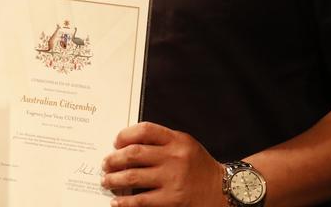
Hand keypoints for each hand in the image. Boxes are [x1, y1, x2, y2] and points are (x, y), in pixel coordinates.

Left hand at [101, 122, 226, 206]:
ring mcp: (174, 179)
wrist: (225, 190)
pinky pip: (142, 200)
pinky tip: (117, 202)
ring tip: (106, 181)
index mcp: (178, 140)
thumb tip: (125, 146)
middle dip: (114, 159)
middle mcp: (175, 158)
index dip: (125, 135)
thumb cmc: (199, 166)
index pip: (145, 130)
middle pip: (134, 153)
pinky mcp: (173, 200)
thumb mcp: (185, 146)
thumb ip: (161, 142)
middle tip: (106, 164)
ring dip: (114, 179)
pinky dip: (125, 202)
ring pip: (133, 177)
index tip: (116, 143)